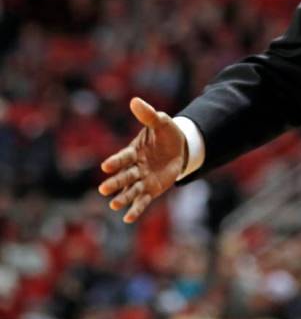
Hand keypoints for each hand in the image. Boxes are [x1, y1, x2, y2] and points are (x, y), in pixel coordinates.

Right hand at [98, 97, 186, 222]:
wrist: (180, 147)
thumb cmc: (166, 133)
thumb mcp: (161, 122)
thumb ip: (148, 115)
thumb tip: (135, 100)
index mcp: (134, 151)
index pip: (123, 157)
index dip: (116, 162)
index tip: (106, 166)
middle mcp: (135, 167)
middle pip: (124, 176)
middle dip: (115, 183)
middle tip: (104, 190)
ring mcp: (142, 179)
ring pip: (130, 190)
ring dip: (122, 198)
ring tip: (114, 205)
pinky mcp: (151, 189)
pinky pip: (142, 201)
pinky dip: (135, 209)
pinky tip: (128, 218)